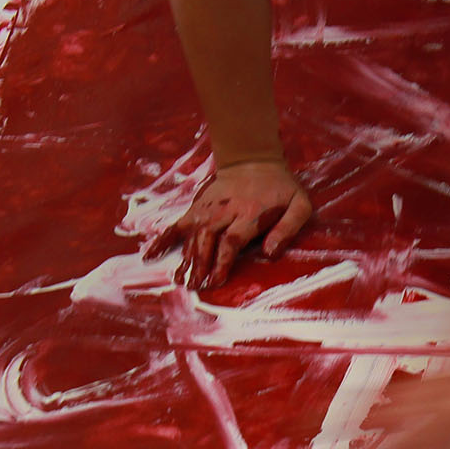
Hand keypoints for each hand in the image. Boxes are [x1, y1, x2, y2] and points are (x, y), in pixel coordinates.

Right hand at [142, 159, 311, 287]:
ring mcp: (208, 209)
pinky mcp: (197, 208)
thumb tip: (270, 253)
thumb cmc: (280, 189)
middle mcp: (225, 211)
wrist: (254, 161)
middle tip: (195, 287)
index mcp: (250, 212)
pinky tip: (150, 256)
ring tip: (180, 280)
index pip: (232, 239)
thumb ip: (288, 229)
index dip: (222, 261)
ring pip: (192, 235)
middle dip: (200, 264)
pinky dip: (163, 240)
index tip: (216, 280)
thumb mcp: (299, 205)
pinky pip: (177, 225)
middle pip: (208, 239)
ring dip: (185, 258)